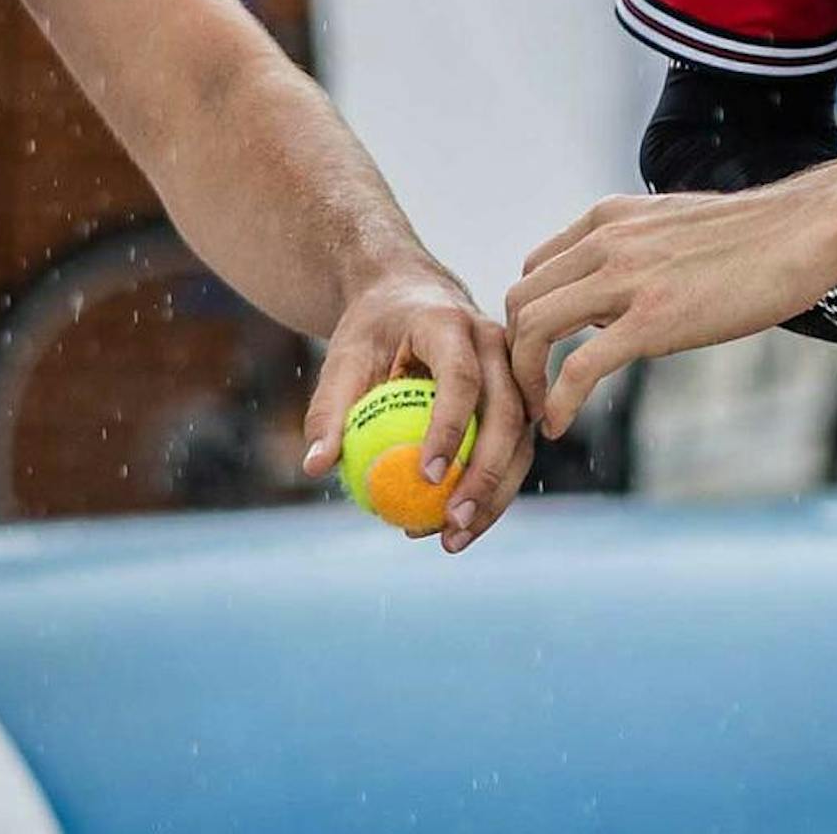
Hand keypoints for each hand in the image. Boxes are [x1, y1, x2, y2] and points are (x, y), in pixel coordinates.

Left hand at [296, 263, 529, 551]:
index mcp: (449, 323)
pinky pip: (513, 448)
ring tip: (453, 539)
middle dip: (485, 473)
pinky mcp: (519, 395)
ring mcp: (514, 368)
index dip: (450, 427)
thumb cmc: (372, 330)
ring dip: (495, 493)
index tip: (426, 476)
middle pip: (505, 411)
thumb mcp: (343, 358)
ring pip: (520, 437)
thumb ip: (329, 409)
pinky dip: (491, 490)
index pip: (461, 376)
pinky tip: (457, 526)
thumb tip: (316, 467)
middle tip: (451, 521)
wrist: (408, 297)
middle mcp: (494, 341)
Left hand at [505, 174, 836, 439]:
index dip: (527, 317)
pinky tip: (558, 424)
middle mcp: (605, 242)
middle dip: (515, 352)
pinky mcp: (653, 320)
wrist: (805, 230)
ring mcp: (626, 279)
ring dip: (525, 378)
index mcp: (607, 219)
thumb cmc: (753, 236)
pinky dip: (557, 400)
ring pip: (534, 328)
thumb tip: (610, 299)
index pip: (534, 268)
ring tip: (537, 411)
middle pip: (521, 299)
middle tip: (531, 391)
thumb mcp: (672, 226)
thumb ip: (632, 253)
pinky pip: (580, 366)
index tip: (541, 356)